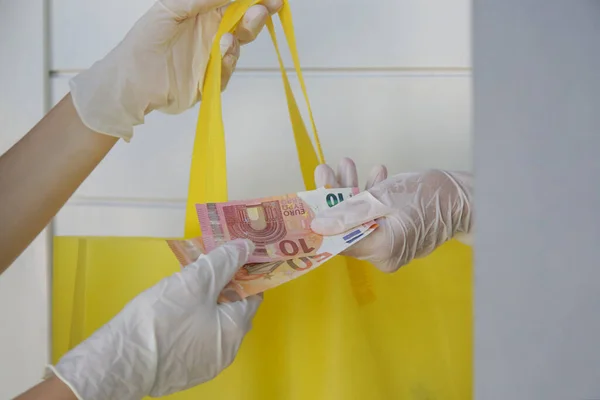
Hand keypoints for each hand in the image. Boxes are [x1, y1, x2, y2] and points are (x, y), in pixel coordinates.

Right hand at [48, 240, 261, 399]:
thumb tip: (246, 246)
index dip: (243, 274)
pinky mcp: (185, 372)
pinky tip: (171, 313)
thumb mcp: (196, 280)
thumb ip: (224, 261)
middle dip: (220, 288)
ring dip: (204, 306)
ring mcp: (206, 364)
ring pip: (212, 326)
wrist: (122, 361)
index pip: (253, 294)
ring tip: (183, 288)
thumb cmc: (163, 317)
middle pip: (232, 310)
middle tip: (201, 269)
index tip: (229, 259)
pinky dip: (190, 325)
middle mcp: (228, 350)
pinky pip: (195, 341)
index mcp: (236, 328)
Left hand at [70, 0, 281, 139]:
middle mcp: (210, 34)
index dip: (254, 0)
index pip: (235, 3)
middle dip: (256, 16)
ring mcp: (212, 58)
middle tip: (265, 9)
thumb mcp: (170, 10)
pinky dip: (228, 62)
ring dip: (240, 38)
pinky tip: (221, 54)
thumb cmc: (144, 42)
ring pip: (239, 46)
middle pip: (244, 23)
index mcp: (202, 13)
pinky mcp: (211, 81)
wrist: (131, 84)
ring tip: (230, 37)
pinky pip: (228, 71)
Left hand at [312, 159, 472, 272]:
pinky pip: (373, 219)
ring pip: (359, 219)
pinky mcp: (395, 237)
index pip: (338, 240)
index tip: (306, 198)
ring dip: (352, 192)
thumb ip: (348, 212)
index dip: (320, 218)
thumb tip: (318, 226)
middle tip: (326, 169)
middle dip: (336, 196)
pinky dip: (369, 199)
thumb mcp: (384, 197)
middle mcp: (384, 255)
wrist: (465, 197)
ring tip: (347, 164)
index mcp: (381, 250)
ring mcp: (390, 248)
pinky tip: (372, 176)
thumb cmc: (429, 195)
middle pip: (347, 227)